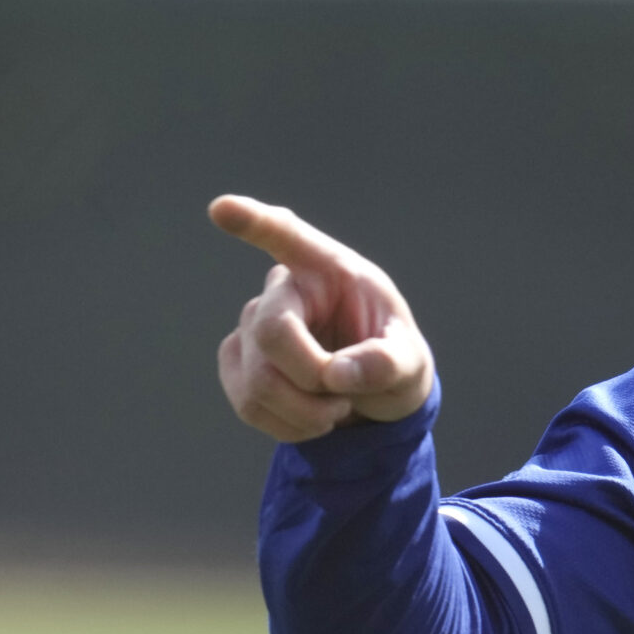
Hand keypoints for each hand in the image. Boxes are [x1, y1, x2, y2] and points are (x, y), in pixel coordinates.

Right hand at [211, 195, 435, 442]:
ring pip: (258, 379)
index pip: (287, 236)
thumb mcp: (410, 364)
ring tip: (336, 407)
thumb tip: (336, 375)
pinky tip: (312, 418)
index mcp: (330, 270)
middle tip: (346, 397)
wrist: (372, 397)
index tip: (222, 208)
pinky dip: (287, 425)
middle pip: (271, 332)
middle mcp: (283, 289)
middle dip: (313, 379)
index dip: (254, 222)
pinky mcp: (237, 359)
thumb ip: (387, 365)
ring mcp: (252, 324)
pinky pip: (248, 403)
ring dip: (305, 412)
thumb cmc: (393, 362)